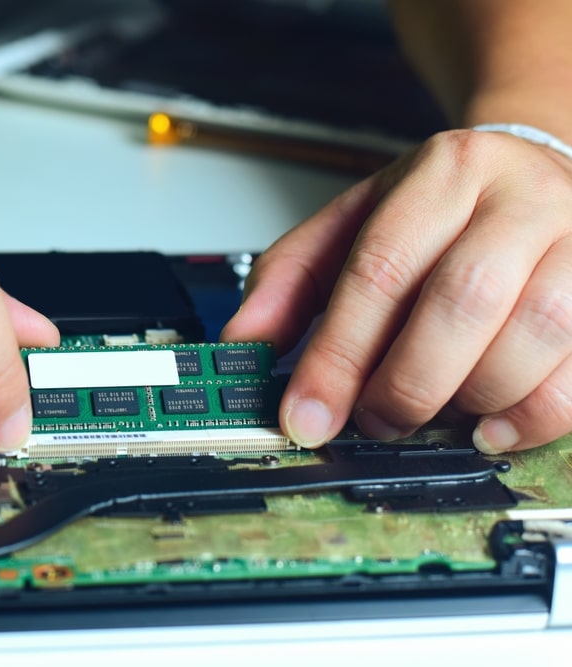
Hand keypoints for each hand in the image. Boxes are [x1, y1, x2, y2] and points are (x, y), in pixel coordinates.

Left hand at [221, 129, 571, 453]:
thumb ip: (290, 280)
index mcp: (443, 172)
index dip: (337, 356)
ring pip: (539, 333)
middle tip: (374, 421)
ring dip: (472, 398)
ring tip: (433, 418)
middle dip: (406, 382)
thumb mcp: (352, 223)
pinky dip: (535, 415)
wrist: (535, 172)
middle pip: (464, 300)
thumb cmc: (440, 211)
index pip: (380, 269)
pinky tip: (491, 427)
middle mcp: (521, 197)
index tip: (305, 416)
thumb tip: (242, 345)